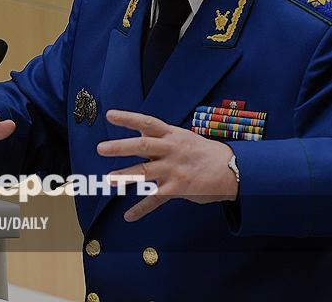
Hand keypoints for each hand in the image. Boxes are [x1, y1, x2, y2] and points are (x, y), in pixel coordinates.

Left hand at [97, 109, 237, 221]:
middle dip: (121, 147)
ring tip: (109, 180)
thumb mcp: (181, 137)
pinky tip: (128, 216)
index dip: (128, 118)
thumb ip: (159, 137)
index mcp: (171, 135)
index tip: (110, 115)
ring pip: (146, 172)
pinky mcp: (178, 188)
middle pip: (143, 146)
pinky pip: (156, 199)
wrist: (230, 169)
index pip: (147, 123)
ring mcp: (174, 170)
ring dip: (126, 176)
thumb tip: (137, 131)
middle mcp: (171, 150)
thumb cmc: (201, 151)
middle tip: (101, 148)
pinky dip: (141, 208)